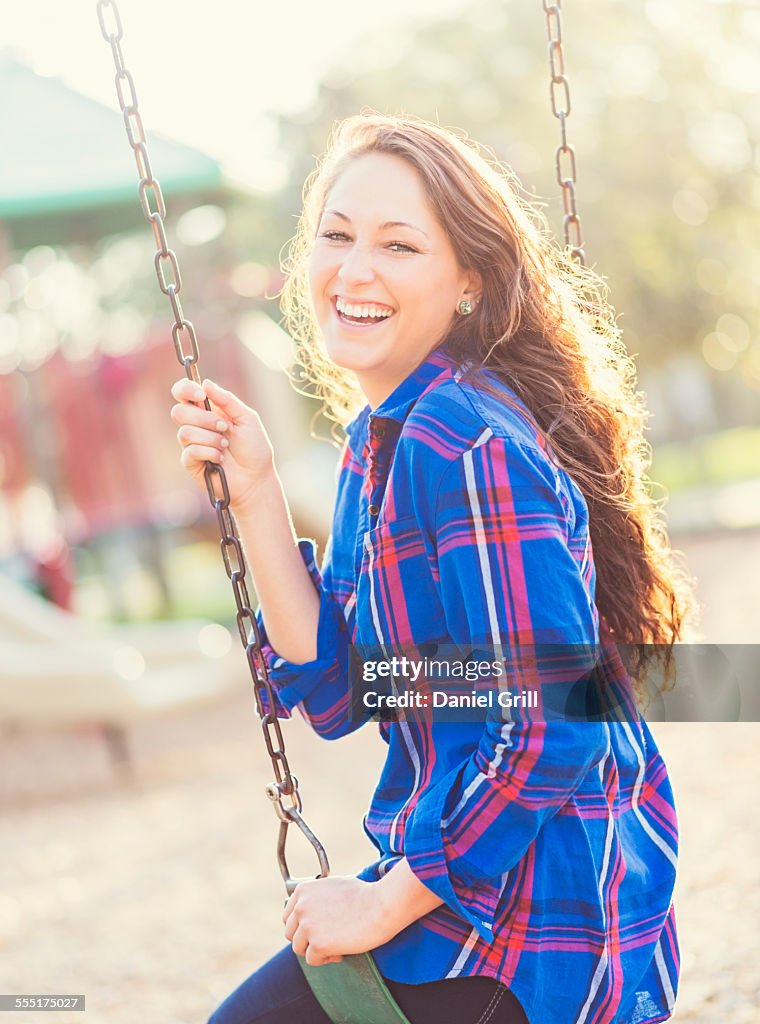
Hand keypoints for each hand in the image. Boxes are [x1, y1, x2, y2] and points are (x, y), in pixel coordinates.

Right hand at [170, 377, 274, 511]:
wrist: (256, 478)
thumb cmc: (254, 448)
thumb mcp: (247, 418)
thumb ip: (227, 400)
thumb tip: (205, 383)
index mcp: (207, 410)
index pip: (183, 393)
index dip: (185, 390)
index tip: (200, 395)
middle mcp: (196, 425)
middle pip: (179, 412)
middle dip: (204, 419)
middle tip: (225, 427)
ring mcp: (191, 444)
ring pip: (185, 432)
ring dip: (210, 438)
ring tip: (225, 446)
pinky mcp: (190, 462)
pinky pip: (191, 451)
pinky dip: (209, 453)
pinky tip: (220, 459)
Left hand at [282, 876, 393, 966]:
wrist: (381, 905)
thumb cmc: (365, 894)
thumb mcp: (334, 886)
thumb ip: (317, 898)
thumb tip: (311, 912)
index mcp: (303, 890)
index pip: (288, 916)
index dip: (301, 926)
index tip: (316, 929)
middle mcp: (301, 907)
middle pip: (291, 933)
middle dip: (306, 939)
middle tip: (327, 939)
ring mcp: (307, 926)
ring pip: (299, 948)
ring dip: (315, 950)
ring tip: (335, 946)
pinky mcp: (318, 944)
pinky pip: (312, 959)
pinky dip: (325, 959)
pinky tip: (341, 951)